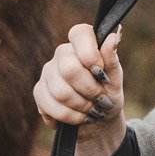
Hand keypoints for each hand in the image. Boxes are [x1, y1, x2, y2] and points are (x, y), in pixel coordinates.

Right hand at [33, 24, 125, 155]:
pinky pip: (51, 106)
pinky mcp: (39, 92)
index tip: (101, 73)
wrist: (98, 121)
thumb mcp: (115, 79)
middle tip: (100, 98)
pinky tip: (79, 117)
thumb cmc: (108, 95)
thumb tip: (112, 37)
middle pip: (69, 68)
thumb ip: (112, 59)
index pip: (79, 33)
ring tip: (91, 109)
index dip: (91, 55)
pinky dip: (70, 116)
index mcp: (82, 44)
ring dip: (82, 106)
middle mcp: (62, 54)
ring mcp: (48, 72)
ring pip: (61, 92)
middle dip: (89, 89)